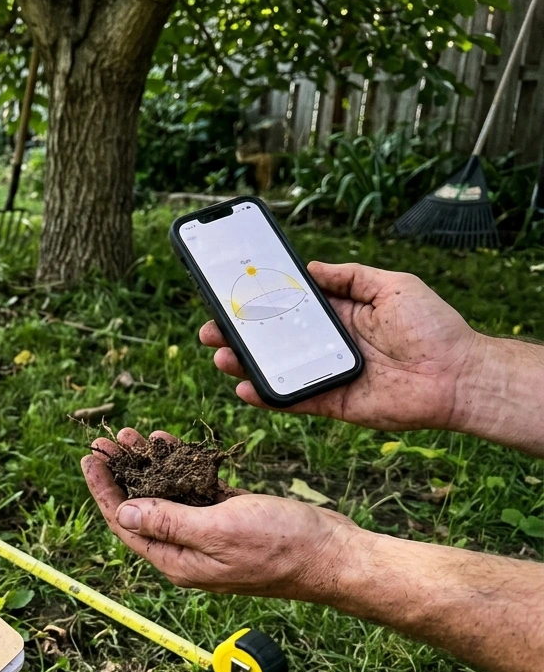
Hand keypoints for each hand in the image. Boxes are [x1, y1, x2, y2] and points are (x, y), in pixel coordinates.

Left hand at [83, 428, 357, 600]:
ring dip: (149, 465)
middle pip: (140, 507)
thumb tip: (123, 511)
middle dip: (121, 472)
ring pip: (166, 496)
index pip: (125, 523)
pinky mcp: (230, 520)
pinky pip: (194, 491)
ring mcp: (209, 536)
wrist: (334, 555)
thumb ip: (168, 522)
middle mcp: (187, 551)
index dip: (104, 491)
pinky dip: (180, 467)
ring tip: (134, 435)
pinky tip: (170, 446)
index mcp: (177, 560)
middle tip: (107, 440)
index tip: (89, 459)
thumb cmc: (282, 545)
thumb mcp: (218, 530)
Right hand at [201, 261, 482, 431]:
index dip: (260, 303)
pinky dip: (267, 397)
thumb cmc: (433, 326)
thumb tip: (311, 268)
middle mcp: (328, 345)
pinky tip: (244, 388)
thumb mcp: (392, 285)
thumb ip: (350, 276)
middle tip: (212, 331)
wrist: (459, 375)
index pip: (290, 308)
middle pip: (274, 341)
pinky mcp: (332, 403)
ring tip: (221, 357)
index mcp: (340, 316)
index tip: (231, 296)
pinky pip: (292, 401)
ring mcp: (327, 375)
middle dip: (240, 336)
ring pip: (275, 371)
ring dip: (244, 365)